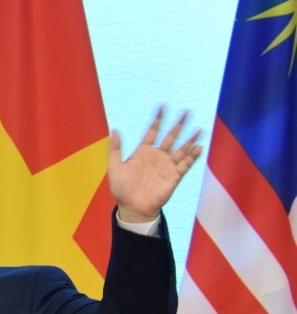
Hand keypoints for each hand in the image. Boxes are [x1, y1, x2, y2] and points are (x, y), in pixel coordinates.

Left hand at [108, 108, 202, 223]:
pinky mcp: (174, 176)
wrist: (132, 207)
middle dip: (179, 124)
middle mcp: (157, 156)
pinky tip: (199, 147)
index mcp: (143, 152)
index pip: (153, 132)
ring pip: (181, 149)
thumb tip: (114, 130)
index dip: (157, 120)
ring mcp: (167, 166)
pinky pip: (185, 164)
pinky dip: (192, 156)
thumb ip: (115, 149)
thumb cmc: (121, 189)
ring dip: (190, 139)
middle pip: (171, 137)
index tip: (162, 106)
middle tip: (187, 111)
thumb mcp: (114, 167)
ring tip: (199, 129)